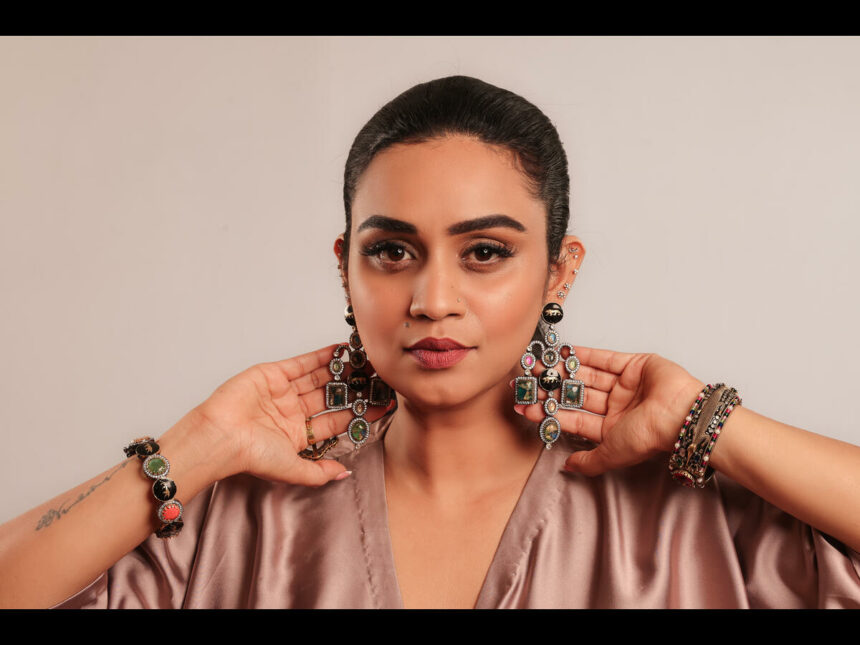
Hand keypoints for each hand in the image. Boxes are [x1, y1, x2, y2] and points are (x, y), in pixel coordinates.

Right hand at [193, 343, 394, 486]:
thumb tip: (345, 475)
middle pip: (331, 397)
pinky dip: (322, 357)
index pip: (336, 421)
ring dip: (342, 370)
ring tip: (366, 361)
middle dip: (354, 388)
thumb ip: (319, 473)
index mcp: (297, 435)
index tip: (382, 404)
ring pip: (319, 378)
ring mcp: (282, 393)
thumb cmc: (251, 456)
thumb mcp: (292, 470)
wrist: (221, 436)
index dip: (359, 413)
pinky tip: (341, 351)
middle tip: (378, 378)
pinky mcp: (272, 375)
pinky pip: (302, 364)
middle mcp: (292, 413)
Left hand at [513, 347, 704, 475]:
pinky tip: (563, 352)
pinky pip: (605, 358)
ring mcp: (625, 385)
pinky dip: (584, 354)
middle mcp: (617, 406)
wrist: (680, 415)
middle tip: (525, 383)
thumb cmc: (649, 437)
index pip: (573, 418)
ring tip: (539, 366)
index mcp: (612, 428)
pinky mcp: (634, 365)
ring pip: (587, 376)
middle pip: (577, 395)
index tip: (524, 407)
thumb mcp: (612, 454)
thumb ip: (589, 462)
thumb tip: (566, 467)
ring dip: (563, 371)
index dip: (548, 413)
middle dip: (551, 390)